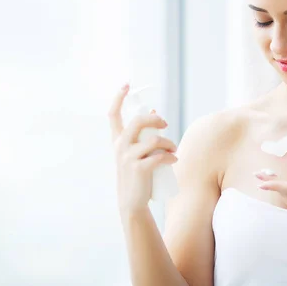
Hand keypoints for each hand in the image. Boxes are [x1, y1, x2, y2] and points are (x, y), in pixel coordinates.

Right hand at [108, 84, 177, 215]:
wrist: (132, 201)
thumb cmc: (136, 174)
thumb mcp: (135, 152)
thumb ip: (142, 134)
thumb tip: (154, 112)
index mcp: (118, 139)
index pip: (113, 114)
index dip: (118, 97)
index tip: (126, 85)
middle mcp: (120, 146)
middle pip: (138, 121)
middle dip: (156, 120)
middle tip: (165, 125)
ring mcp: (128, 157)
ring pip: (153, 140)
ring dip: (168, 143)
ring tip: (173, 149)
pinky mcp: (139, 169)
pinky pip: (159, 156)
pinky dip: (170, 156)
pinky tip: (174, 159)